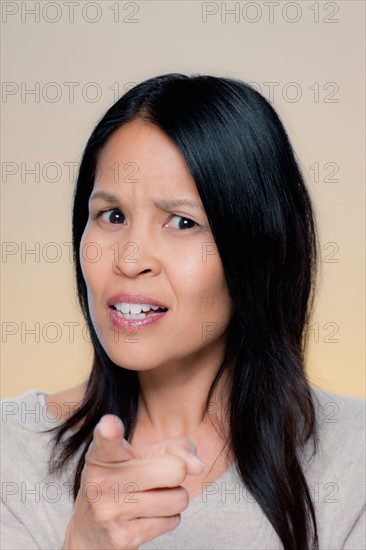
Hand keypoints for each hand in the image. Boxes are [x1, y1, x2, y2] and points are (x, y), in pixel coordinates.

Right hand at [62, 414, 204, 548]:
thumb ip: (175, 448)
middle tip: (155, 477)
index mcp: (102, 454)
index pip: (107, 440)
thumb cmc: (125, 480)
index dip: (109, 431)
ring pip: (179, 498)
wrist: (92, 530)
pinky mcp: (123, 538)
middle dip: (176, 472)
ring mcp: (109, 511)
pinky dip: (167, 518)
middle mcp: (100, 481)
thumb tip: (198, 466)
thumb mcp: (144, 455)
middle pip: (175, 469)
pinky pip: (172, 521)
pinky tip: (145, 516)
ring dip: (173, 497)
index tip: (109, 426)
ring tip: (150, 497)